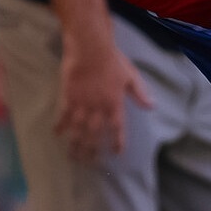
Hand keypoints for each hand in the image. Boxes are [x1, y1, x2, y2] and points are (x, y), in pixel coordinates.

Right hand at [55, 35, 153, 160]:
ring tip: (73, 157)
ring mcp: (82, 103)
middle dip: (92, 150)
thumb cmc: (112, 60)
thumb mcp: (131, 76)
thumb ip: (140, 93)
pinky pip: (63, 115)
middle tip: (90, 163)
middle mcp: (98, 107)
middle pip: (95, 134)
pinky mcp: (68, 96)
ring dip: (76, 144)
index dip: (117, 141)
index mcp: (114, 104)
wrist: (90, 47)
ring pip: (78, 129)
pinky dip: (61, 125)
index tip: (116, 153)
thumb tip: (152, 106)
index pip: (117, 128)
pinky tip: (57, 135)